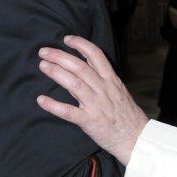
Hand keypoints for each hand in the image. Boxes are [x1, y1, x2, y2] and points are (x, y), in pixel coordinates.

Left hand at [36, 35, 148, 165]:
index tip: (66, 39)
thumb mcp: (119, 89)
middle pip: (80, 67)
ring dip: (56, 73)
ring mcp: (96, 105)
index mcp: (111, 80)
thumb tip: (88, 61)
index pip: (96, 55)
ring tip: (42, 66)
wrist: (135, 137)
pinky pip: (69, 112)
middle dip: (60, 56)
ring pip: (74, 84)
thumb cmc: (126, 114)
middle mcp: (103, 89)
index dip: (80, 44)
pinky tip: (41, 100)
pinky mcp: (89, 121)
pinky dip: (54, 105)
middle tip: (44, 52)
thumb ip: (104, 77)